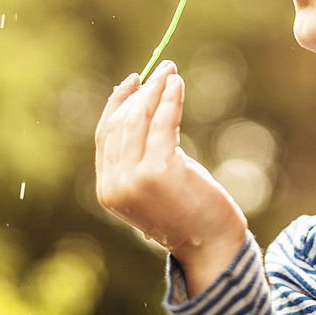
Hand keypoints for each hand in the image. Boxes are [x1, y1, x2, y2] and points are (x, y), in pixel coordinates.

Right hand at [95, 60, 247, 278]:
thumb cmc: (189, 213)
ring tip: (170, 72)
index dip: (117, 104)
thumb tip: (145, 105)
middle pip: (120, 123)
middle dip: (140, 92)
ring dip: (155, 90)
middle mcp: (115, 185)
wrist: (211, 246)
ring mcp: (134, 178)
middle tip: (160, 69)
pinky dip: (169, 99)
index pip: (104, 136)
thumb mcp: (155, 185)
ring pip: (138, 120)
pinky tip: (177, 85)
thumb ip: (140, 156)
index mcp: (108, 190)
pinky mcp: (159, 170)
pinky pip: (162, 123)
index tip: (132, 82)